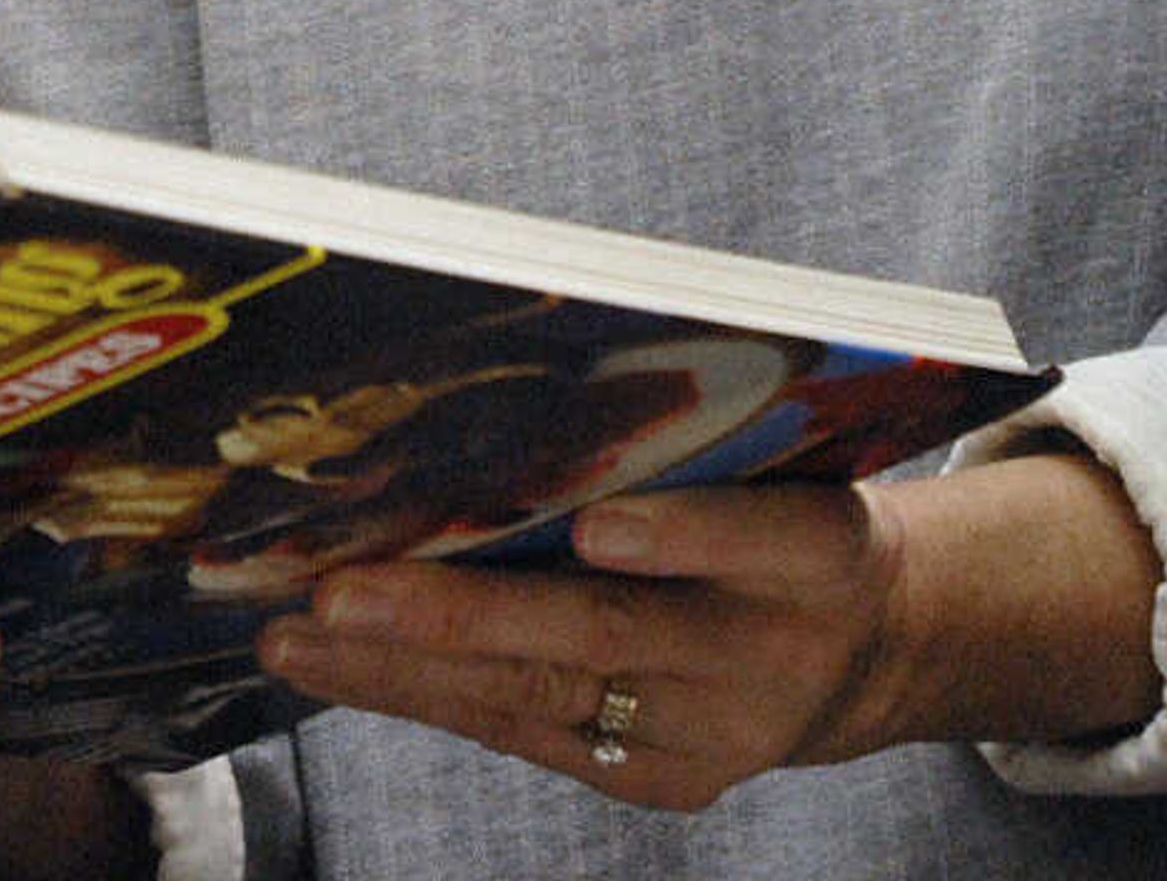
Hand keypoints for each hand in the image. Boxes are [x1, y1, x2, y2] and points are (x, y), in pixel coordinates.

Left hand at [256, 484, 906, 812]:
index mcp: (820, 550)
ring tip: (300, 637)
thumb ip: (680, 445)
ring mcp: (714, 732)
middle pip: (606, 634)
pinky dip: (428, 695)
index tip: (597, 525)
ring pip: (541, 697)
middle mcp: (767, 652)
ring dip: (406, 668)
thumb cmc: (781, 517)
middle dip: (462, 617)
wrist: (866, 650)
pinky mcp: (665, 781)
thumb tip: (500, 384)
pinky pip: (529, 734)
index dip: (678, 535)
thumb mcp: (779, 464)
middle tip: (343, 593)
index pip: (757, 537)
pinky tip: (342, 668)